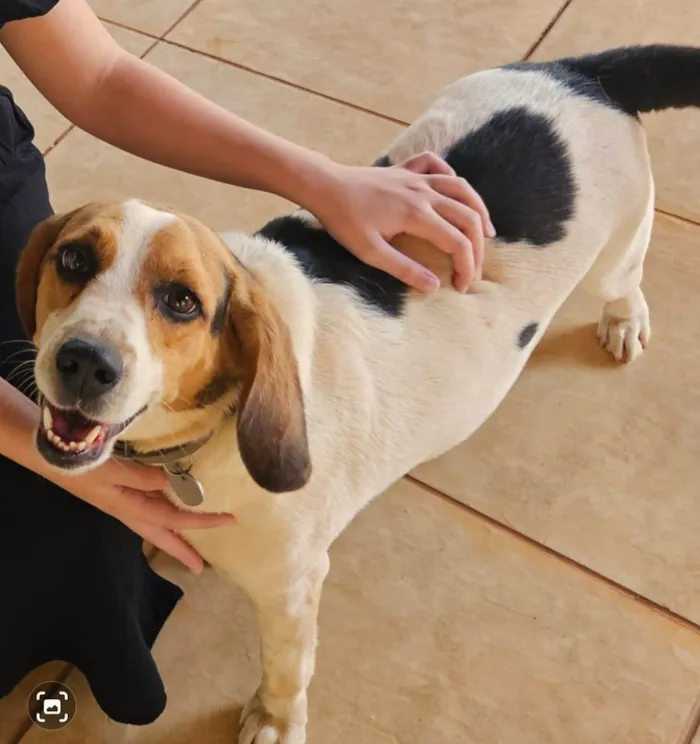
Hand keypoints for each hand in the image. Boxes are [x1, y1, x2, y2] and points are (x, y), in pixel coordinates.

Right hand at [49, 458, 232, 573]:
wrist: (52, 455)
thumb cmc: (79, 464)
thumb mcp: (111, 471)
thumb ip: (143, 478)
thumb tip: (175, 483)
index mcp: (130, 508)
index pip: (174, 519)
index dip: (202, 521)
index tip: (229, 521)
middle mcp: (129, 509)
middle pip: (162, 536)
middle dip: (182, 551)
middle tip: (202, 568)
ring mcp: (124, 501)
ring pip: (157, 522)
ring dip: (175, 533)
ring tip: (192, 544)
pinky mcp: (120, 490)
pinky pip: (150, 503)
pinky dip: (166, 507)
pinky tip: (173, 503)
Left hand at [311, 151, 494, 292]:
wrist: (324, 186)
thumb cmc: (344, 221)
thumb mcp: (370, 253)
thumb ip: (404, 269)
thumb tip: (434, 286)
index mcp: (417, 214)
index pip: (456, 242)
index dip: (466, 266)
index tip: (462, 287)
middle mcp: (424, 193)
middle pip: (468, 216)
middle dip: (478, 246)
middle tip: (474, 269)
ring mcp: (417, 178)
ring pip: (461, 188)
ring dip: (478, 209)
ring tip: (487, 231)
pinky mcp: (406, 170)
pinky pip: (437, 166)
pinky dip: (451, 177)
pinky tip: (453, 192)